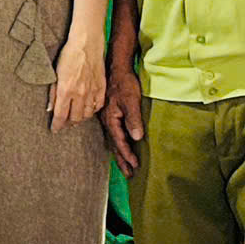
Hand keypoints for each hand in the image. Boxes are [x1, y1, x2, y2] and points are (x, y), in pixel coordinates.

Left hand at [50, 35, 104, 130]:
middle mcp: (80, 93)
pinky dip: (92, 110)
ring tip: (76, 117)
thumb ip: (53, 92)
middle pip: (75, 118)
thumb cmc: (68, 54)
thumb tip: (50, 109)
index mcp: (66, 90)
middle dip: (69, 123)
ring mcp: (92, 91)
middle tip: (65, 123)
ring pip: (87, 114)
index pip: (61, 116)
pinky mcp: (101, 87)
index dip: (57, 125)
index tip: (54, 130)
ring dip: (81, 118)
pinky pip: (98, 105)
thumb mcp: (55, 72)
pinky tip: (88, 108)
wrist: (86, 42)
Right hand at [100, 50, 145, 172]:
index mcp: (110, 119)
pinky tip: (120, 146)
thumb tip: (137, 138)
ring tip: (125, 167)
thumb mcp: (131, 101)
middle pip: (114, 145)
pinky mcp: (110, 114)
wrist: (116, 68)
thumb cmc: (125, 83)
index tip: (135, 166)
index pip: (120, 142)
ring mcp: (107, 118)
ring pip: (113, 140)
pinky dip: (118, 144)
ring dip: (120, 154)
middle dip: (122, 160)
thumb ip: (133, 119)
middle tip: (129, 175)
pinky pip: (113, 134)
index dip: (127, 154)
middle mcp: (107, 121)